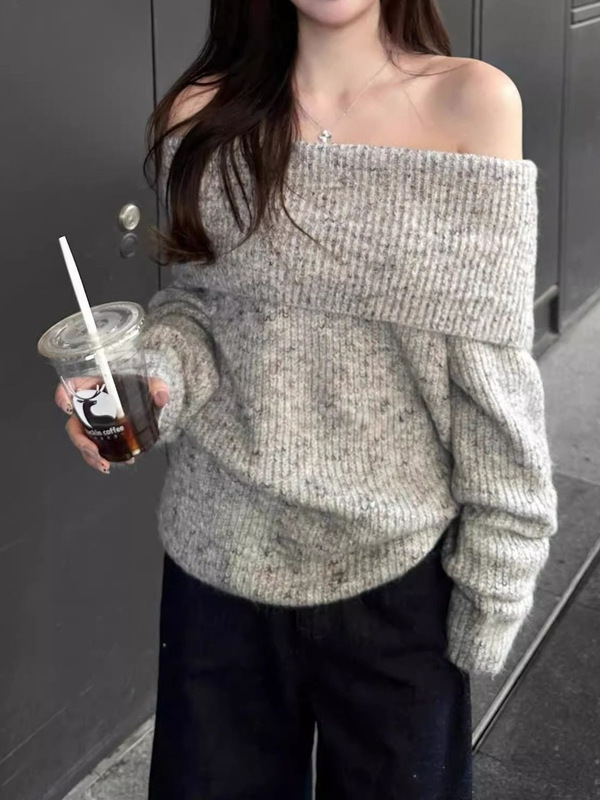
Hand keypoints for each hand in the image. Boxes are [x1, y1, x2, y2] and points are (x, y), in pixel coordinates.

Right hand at [54, 376, 169, 472]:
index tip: (67, 407)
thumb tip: (161, 396)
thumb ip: (157, 387)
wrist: (149, 403)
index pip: (71, 386)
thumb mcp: (153, 385)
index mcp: (95, 386)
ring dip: (90, 456)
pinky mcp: (101, 436)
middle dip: (80, 441)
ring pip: (83, 441)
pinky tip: (121, 462)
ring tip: (105, 465)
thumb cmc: (144, 389)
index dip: (62, 395)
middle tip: (94, 452)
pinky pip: (96, 448)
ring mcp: (93, 422)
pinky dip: (103, 458)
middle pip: (74, 423)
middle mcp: (89, 405)